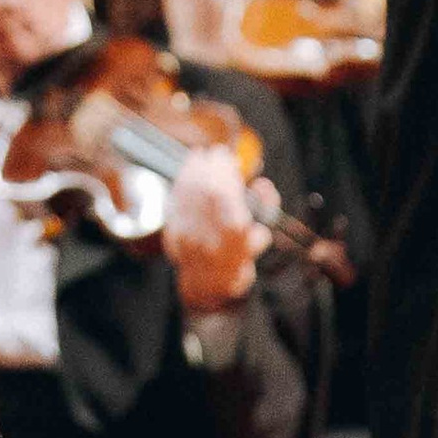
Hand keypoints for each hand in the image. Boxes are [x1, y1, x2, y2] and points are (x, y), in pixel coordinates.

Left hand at [162, 141, 265, 314]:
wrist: (208, 284)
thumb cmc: (238, 256)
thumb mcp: (259, 235)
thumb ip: (265, 207)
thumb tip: (263, 185)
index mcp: (237, 241)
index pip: (228, 199)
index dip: (226, 175)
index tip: (227, 156)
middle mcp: (211, 241)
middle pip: (208, 195)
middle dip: (211, 169)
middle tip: (216, 153)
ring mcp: (189, 239)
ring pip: (190, 197)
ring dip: (194, 172)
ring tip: (200, 156)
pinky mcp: (172, 236)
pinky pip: (175, 202)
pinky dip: (181, 183)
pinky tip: (188, 168)